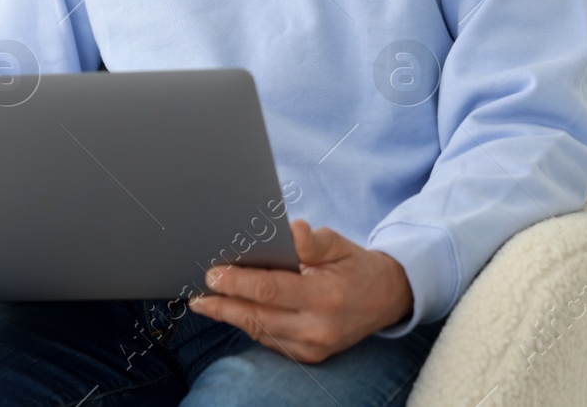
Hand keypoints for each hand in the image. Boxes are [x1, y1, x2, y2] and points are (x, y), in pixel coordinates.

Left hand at [187, 219, 413, 363]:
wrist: (386, 299)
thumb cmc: (355, 266)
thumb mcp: (337, 244)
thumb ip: (310, 241)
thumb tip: (289, 230)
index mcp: (325, 297)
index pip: (270, 290)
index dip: (237, 282)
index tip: (214, 274)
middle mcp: (318, 328)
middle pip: (258, 317)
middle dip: (223, 305)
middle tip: (199, 294)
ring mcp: (314, 347)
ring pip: (260, 332)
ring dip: (232, 317)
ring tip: (208, 303)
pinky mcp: (310, 357)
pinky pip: (270, 341)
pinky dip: (252, 326)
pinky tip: (236, 312)